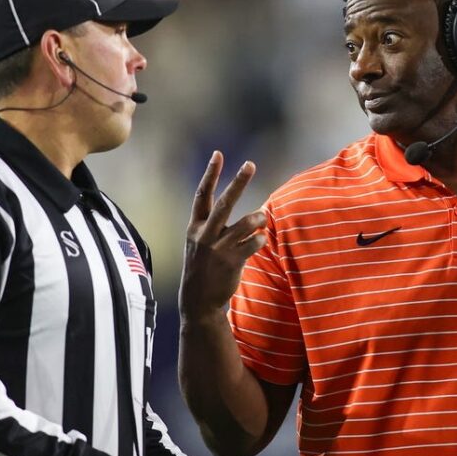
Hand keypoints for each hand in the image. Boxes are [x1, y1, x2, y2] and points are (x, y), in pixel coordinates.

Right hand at [179, 151, 265, 314]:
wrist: (198, 301)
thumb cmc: (203, 267)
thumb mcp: (200, 243)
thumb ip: (216, 226)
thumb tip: (246, 212)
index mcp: (195, 227)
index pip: (202, 195)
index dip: (210, 174)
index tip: (218, 154)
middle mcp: (205, 235)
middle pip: (224, 203)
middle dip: (238, 182)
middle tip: (250, 164)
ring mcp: (218, 249)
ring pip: (246, 224)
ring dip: (258, 218)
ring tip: (262, 218)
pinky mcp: (232, 262)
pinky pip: (254, 243)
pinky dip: (260, 240)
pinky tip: (260, 241)